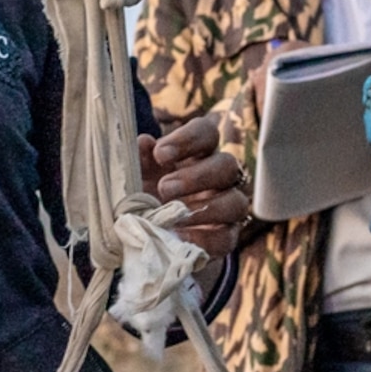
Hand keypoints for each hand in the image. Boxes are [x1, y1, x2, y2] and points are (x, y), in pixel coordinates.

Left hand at [143, 111, 248, 260]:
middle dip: (195, 176)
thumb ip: (138, 160)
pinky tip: (177, 237)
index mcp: (198, 153)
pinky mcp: (225, 238)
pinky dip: (202, 238)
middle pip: (227, 165)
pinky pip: (226, 238)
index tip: (160, 154)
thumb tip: (144, 143)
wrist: (144, 238)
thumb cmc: (141, 198)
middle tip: (164, 188)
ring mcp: (227, 208)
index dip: (188, 139)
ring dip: (205, 208)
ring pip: (236, 202)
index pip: (206, 133)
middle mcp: (218, 177)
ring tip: (173, 216)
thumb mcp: (134, 178)